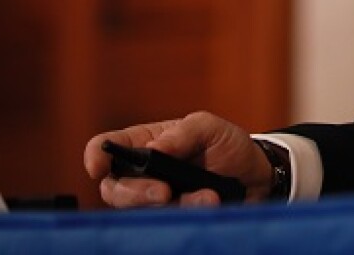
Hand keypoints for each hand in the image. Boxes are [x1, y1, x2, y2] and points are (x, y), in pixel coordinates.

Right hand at [83, 111, 272, 206]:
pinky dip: (189, 214)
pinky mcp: (170, 220)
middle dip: (135, 194)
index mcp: (143, 143)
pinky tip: (211, 203)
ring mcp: (154, 201)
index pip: (107, 146)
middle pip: (114, 189)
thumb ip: (184, 133)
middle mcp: (141, 174)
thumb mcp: (210, 127)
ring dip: (172, 206)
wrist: (257, 177)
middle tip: (165, 193)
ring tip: (207, 197)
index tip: (98, 167)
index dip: (96, 155)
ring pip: (139, 213)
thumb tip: (152, 149)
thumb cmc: (227, 145)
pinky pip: (164, 225)